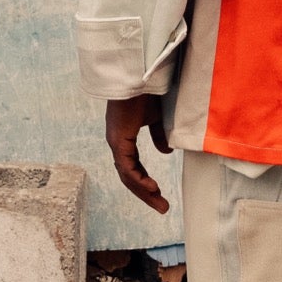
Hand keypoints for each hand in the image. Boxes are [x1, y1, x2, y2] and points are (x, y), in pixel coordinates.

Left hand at [105, 94, 171, 214]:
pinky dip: (139, 179)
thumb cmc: (147, 91)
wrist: (140, 74)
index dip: (145, 182)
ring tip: (160, 204)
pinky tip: (152, 188)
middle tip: (162, 207)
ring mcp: (116, 141)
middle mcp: (117, 142)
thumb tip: (165, 151)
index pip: (132, 167)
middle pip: (129, 176)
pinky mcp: (118, 139)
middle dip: (145, 193)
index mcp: (123, 137)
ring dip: (144, 191)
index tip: (159, 194)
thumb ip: (159, 135)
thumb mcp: (158, 117)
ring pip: (127, 175)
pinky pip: (127, 167)